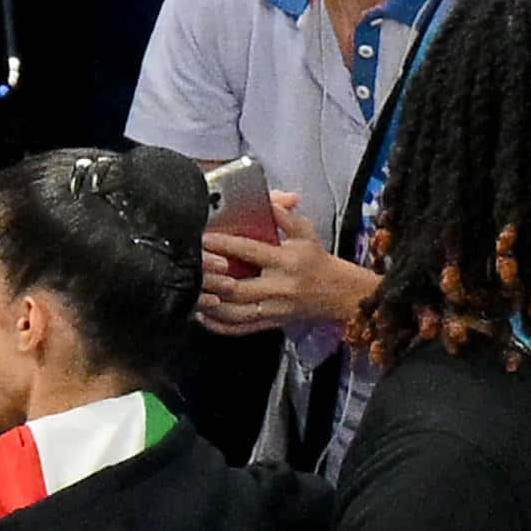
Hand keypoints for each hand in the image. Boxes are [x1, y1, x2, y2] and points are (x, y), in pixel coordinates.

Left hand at [197, 194, 373, 335]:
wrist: (340, 292)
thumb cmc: (316, 259)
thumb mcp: (305, 232)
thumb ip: (285, 215)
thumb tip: (270, 200)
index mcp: (287, 260)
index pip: (250, 251)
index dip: (224, 245)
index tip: (203, 239)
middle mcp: (279, 287)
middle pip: (237, 288)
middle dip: (211, 281)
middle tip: (190, 270)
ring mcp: (273, 309)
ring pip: (235, 313)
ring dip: (209, 306)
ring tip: (190, 294)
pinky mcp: (271, 324)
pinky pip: (240, 330)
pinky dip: (218, 326)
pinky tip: (202, 316)